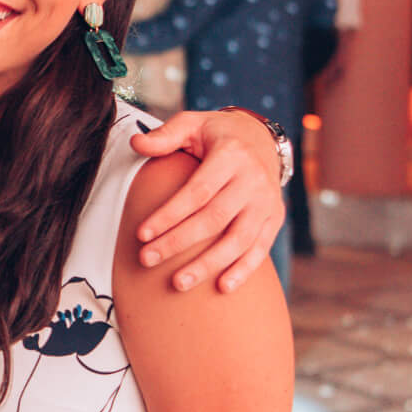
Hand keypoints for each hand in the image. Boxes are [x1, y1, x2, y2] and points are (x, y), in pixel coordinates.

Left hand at [130, 111, 284, 292]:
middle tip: (147, 259)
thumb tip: (136, 143)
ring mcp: (267, 201)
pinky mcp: (275, 218)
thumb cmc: (216, 136)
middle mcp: (254, 179)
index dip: (169, 215)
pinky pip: (260, 248)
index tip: (141, 234)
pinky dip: (243, 270)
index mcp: (232, 155)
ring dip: (208, 265)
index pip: (197, 191)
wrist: (261, 139)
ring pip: (238, 239)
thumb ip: (164, 135)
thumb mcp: (192, 124)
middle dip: (178, 242)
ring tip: (179, 283)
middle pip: (214, 218)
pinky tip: (222, 286)